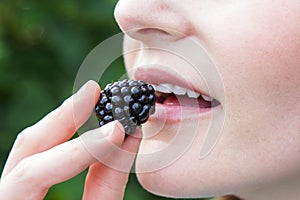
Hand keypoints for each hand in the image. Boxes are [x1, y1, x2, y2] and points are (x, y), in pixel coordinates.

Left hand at [0, 81, 140, 199]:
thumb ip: (107, 188)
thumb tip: (128, 141)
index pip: (32, 174)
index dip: (79, 150)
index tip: (118, 131)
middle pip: (26, 149)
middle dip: (64, 117)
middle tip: (94, 92)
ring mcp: (12, 193)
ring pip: (29, 149)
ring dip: (64, 122)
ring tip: (91, 100)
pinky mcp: (25, 189)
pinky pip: (43, 157)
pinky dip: (67, 139)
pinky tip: (85, 127)